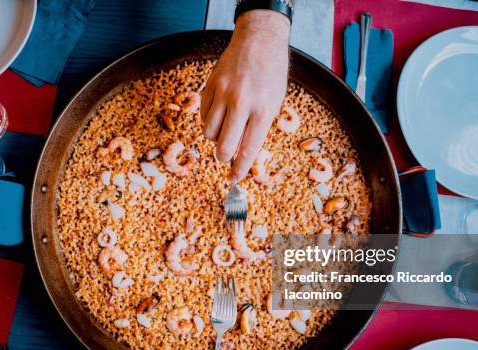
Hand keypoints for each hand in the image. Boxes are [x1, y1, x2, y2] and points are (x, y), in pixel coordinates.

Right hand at [201, 10, 289, 182]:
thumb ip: (258, 128)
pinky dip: (209, 121)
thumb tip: (242, 155)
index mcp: (264, 110)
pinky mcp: (210, 85)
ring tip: (225, 129)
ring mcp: (224, 93)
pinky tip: (219, 114)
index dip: (239, 170)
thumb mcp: (274, 102)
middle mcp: (243, 103)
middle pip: (224, 146)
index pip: (248, 149)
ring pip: (209, 133)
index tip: (233, 180)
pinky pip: (203, 115)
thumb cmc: (271, 74)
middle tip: (225, 156)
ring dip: (215, 138)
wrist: (258, 40)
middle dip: (223, 157)